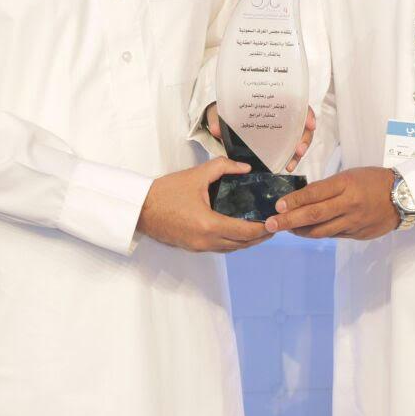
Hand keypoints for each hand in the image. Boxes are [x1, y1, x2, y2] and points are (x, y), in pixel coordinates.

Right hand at [138, 158, 269, 252]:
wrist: (139, 209)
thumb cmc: (165, 192)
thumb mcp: (196, 175)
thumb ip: (223, 167)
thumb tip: (245, 168)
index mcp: (209, 225)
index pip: (245, 232)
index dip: (263, 229)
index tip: (275, 221)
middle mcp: (206, 241)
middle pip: (242, 244)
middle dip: (260, 236)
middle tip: (274, 225)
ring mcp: (199, 247)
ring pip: (232, 248)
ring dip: (247, 241)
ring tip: (260, 228)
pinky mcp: (193, 247)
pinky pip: (220, 248)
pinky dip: (234, 242)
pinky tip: (239, 231)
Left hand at [204, 103, 315, 172]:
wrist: (225, 121)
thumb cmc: (230, 111)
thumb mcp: (225, 111)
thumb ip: (220, 118)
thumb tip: (215, 129)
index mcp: (275, 102)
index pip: (298, 105)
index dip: (307, 114)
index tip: (310, 123)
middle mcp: (283, 117)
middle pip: (302, 125)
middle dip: (304, 138)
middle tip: (300, 149)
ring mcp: (283, 132)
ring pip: (299, 140)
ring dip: (298, 152)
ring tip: (291, 163)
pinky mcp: (279, 145)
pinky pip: (290, 151)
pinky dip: (290, 159)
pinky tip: (287, 167)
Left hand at [265, 167, 398, 240]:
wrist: (402, 197)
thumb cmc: (372, 181)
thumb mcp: (349, 176)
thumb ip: (327, 188)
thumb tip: (302, 198)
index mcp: (346, 184)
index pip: (314, 193)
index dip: (294, 201)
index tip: (277, 206)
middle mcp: (349, 204)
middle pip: (314, 215)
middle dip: (289, 220)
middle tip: (271, 224)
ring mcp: (353, 222)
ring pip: (321, 230)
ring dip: (300, 231)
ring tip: (286, 228)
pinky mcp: (357, 234)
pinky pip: (333, 235)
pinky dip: (317, 233)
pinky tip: (306, 231)